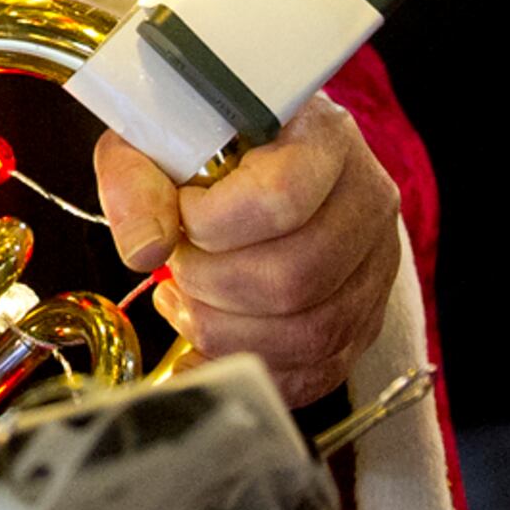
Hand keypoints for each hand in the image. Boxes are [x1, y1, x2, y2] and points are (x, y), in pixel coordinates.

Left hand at [93, 94, 401, 407]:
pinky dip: (249, 369)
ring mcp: (373, 268)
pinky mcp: (363, 322)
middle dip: (211, 285)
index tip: (180, 216)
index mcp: (324, 138)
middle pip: (294, 276)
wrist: (253, 166)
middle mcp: (365, 202)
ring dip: (225, 332)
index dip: (211, 223)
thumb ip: (136, 181)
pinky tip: (206, 345)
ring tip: (186, 301)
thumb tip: (145, 249)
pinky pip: (316, 371)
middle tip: (176, 268)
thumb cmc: (207, 148)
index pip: (280, 197)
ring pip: (308, 333)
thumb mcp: (157, 138)